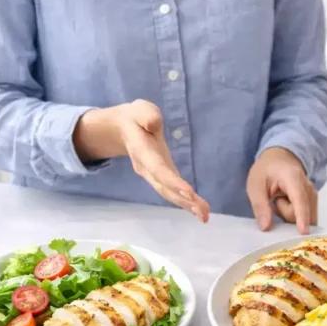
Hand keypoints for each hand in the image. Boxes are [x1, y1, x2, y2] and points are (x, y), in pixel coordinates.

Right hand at [75, 100, 209, 220]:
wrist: (122, 128)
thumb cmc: (135, 117)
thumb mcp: (139, 109)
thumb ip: (146, 115)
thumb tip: (153, 124)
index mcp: (142, 150)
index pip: (158, 168)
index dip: (172, 181)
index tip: (189, 192)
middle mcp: (146, 167)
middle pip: (164, 187)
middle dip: (183, 200)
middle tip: (203, 213)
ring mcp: (152, 174)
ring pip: (168, 193)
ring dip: (186, 205)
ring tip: (204, 216)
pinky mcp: (159, 176)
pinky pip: (171, 191)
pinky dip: (184, 201)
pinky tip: (199, 210)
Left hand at [247, 147, 316, 233]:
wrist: (280, 158)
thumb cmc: (266, 170)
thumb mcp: (255, 185)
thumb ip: (260, 206)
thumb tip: (266, 228)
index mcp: (293, 178)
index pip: (299, 200)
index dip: (301, 217)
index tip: (303, 232)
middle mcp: (308, 186)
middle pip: (301, 213)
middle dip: (285, 213)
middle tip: (274, 200)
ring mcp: (313, 194)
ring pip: (305, 217)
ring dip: (289, 215)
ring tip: (280, 201)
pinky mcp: (313, 201)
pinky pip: (307, 217)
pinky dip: (295, 216)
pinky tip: (287, 205)